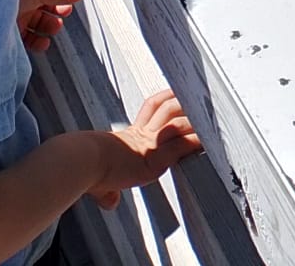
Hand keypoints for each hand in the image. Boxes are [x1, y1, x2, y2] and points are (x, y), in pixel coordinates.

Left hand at [18, 0, 91, 53]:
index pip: (48, 0)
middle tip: (57, 22)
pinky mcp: (8, 40)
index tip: (67, 9)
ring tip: (46, 38)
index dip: (60, 5)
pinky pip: (25, 46)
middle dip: (53, 21)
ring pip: (35, 33)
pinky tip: (40, 44)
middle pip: (43, 17)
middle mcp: (21, 8)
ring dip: (45, 36)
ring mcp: (13, 25)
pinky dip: (35, 46)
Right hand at [89, 92, 202, 209]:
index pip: (153, 107)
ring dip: (196, 124)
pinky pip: (179, 148)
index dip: (167, 97)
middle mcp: (143, 136)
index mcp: (131, 135)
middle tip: (205, 98)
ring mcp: (150, 146)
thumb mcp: (99, 183)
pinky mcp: (154, 160)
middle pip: (170, 108)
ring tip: (213, 120)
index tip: (178, 91)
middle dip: (187, 103)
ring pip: (178, 125)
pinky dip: (193, 144)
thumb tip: (110, 203)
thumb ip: (107, 193)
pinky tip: (206, 142)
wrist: (81, 163)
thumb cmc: (86, 170)